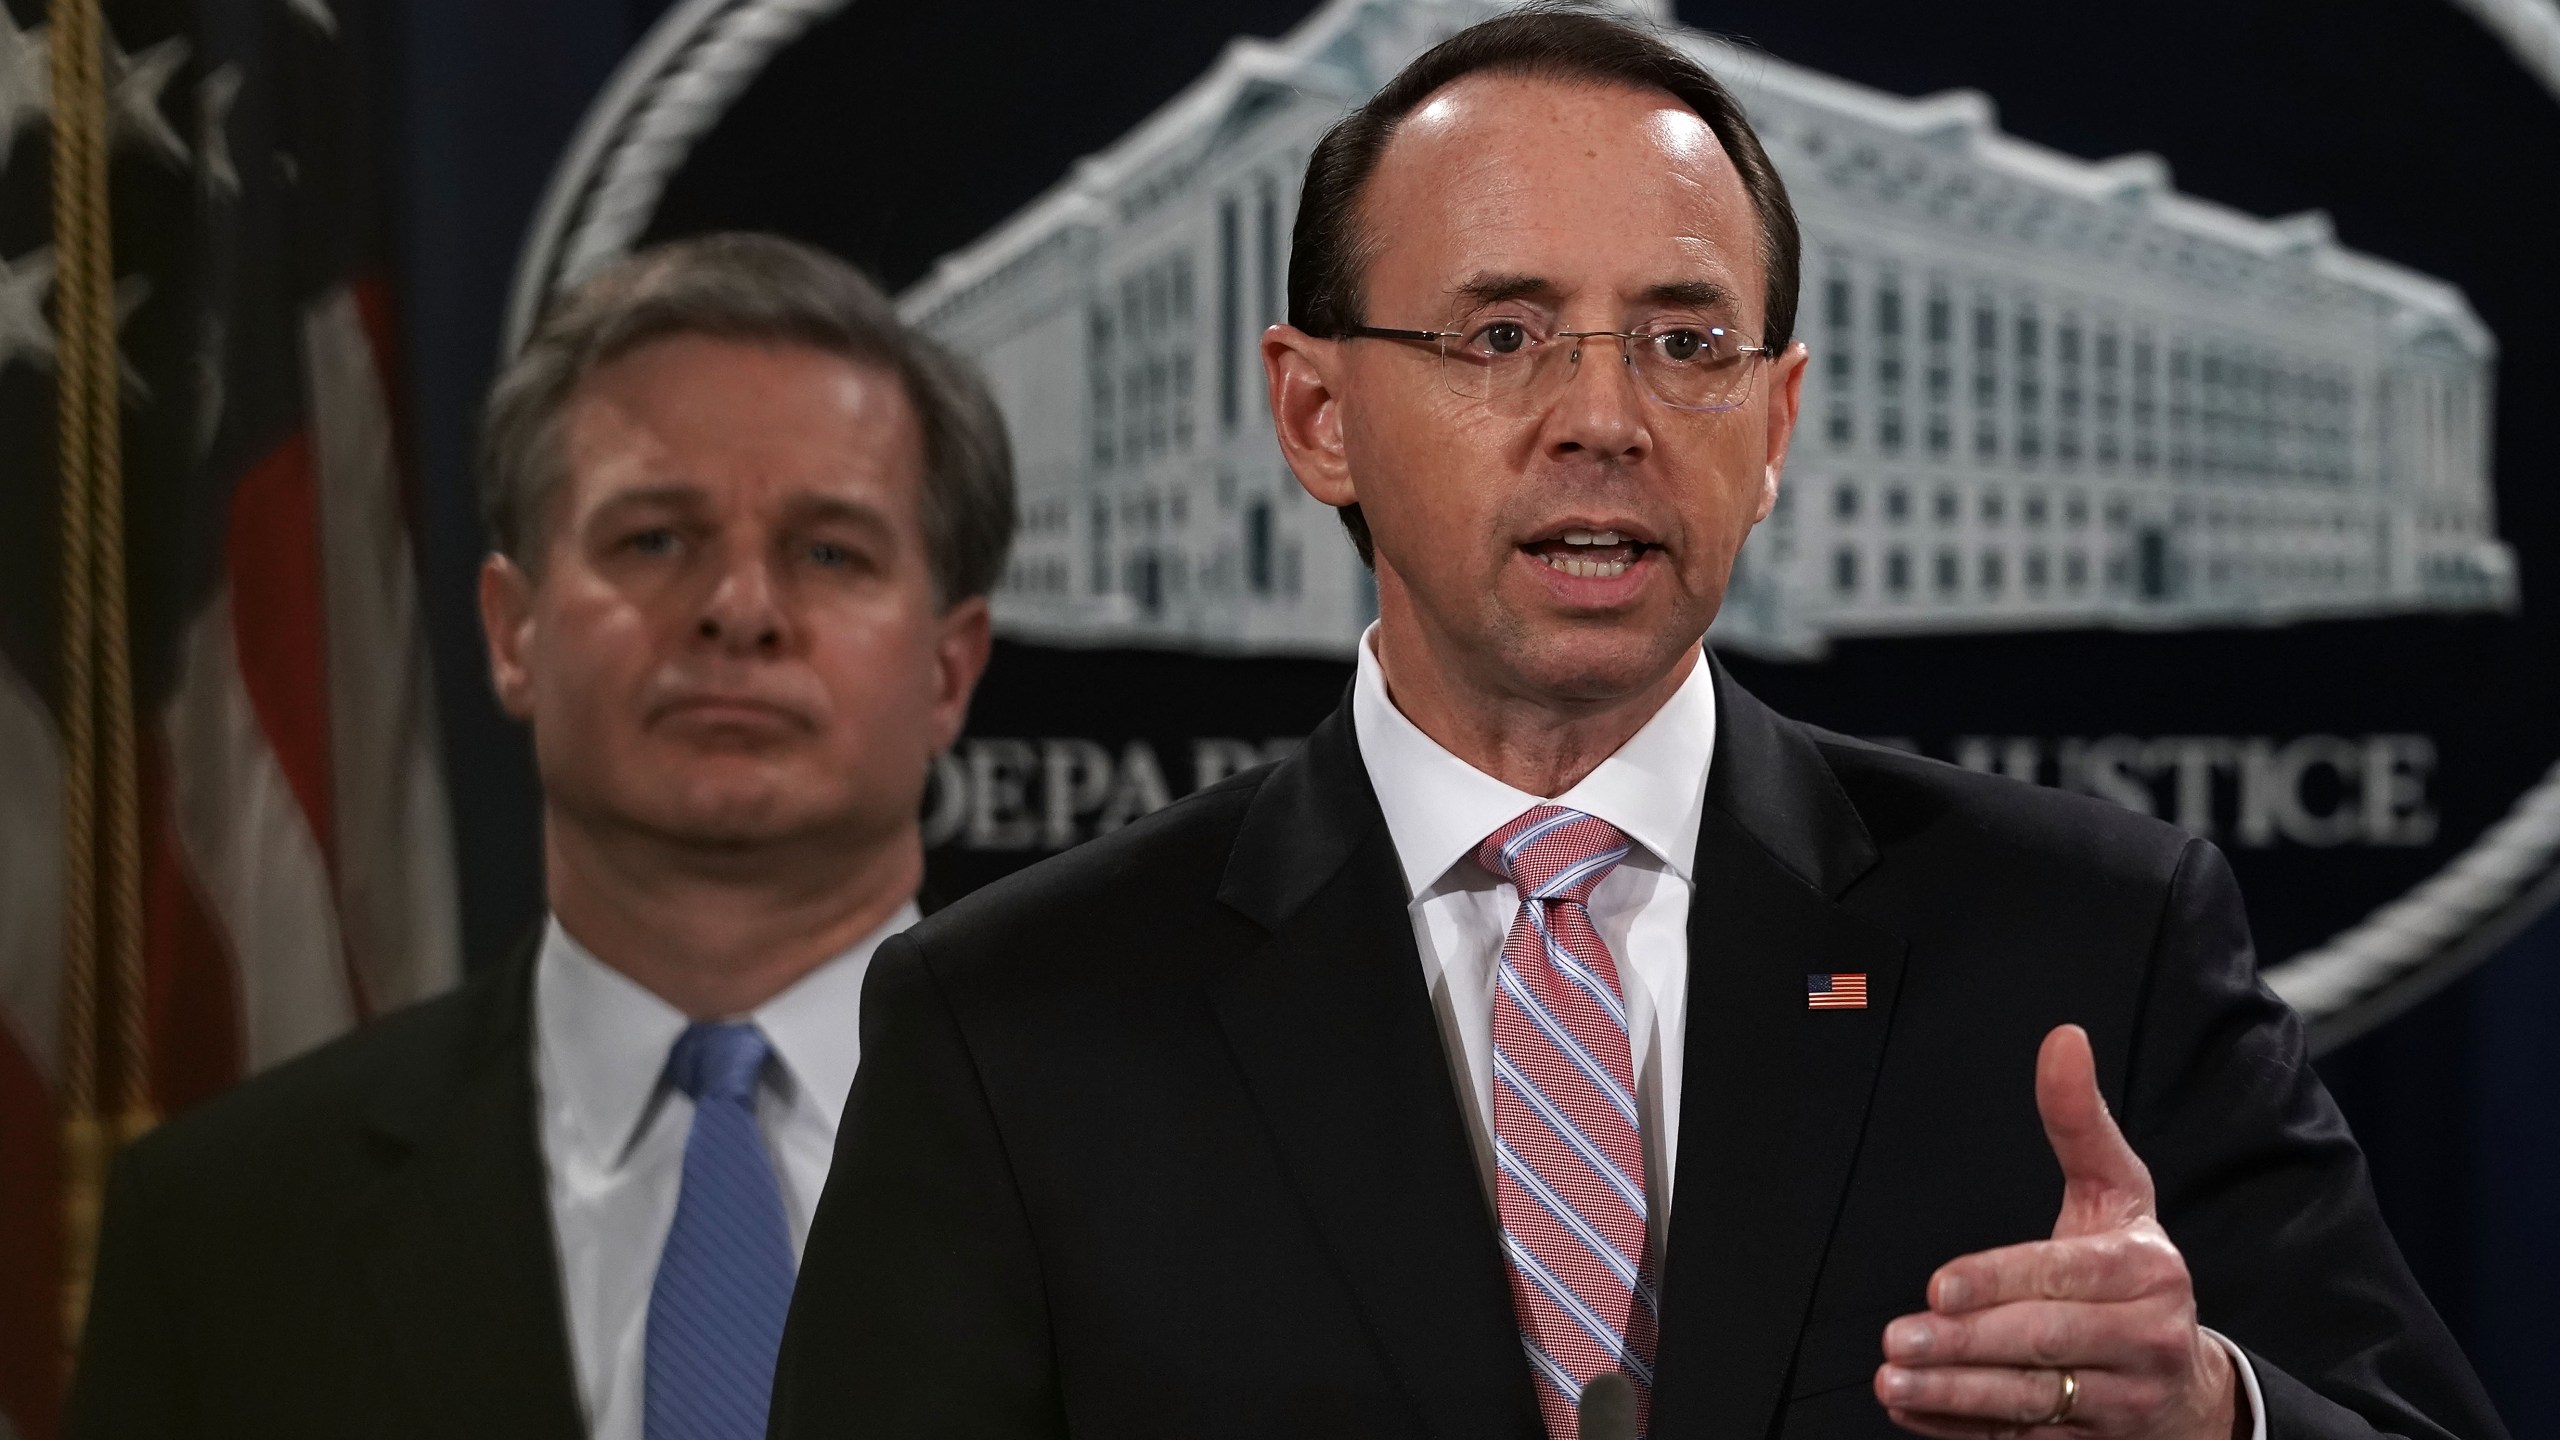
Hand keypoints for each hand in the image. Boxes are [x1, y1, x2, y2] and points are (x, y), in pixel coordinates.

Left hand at [1874, 1025, 2240, 1437]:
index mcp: (2147, 1270)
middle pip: (2043, 1342)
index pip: (2064, 1276)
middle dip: (1964, 1343)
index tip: (1940, 1287)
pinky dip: (1964, 1433)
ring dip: (1955, 1396)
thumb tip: (2063, 1040)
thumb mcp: (2118, 1192)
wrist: (2187, 1381)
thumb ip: (2079, 1121)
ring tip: (1894, 1381)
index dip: (1999, 1282)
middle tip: (1899, 1338)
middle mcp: (2146, 1338)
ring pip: (2031, 1401)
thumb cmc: (2134, 1272)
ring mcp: (2124, 1400)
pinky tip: (1915, 1414)